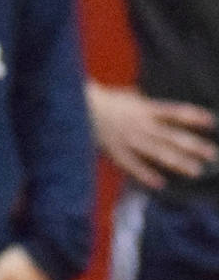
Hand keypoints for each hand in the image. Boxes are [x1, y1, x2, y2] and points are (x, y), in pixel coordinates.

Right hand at [87, 82, 215, 189]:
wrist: (75, 106)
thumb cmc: (101, 101)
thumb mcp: (126, 96)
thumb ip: (140, 100)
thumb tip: (145, 96)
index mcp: (144, 109)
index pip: (174, 112)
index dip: (193, 117)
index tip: (211, 122)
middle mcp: (140, 124)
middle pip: (172, 136)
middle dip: (194, 146)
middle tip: (212, 154)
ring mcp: (128, 139)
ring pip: (157, 152)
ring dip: (178, 162)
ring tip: (196, 171)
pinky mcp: (114, 151)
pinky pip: (132, 165)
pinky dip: (145, 174)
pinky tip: (160, 183)